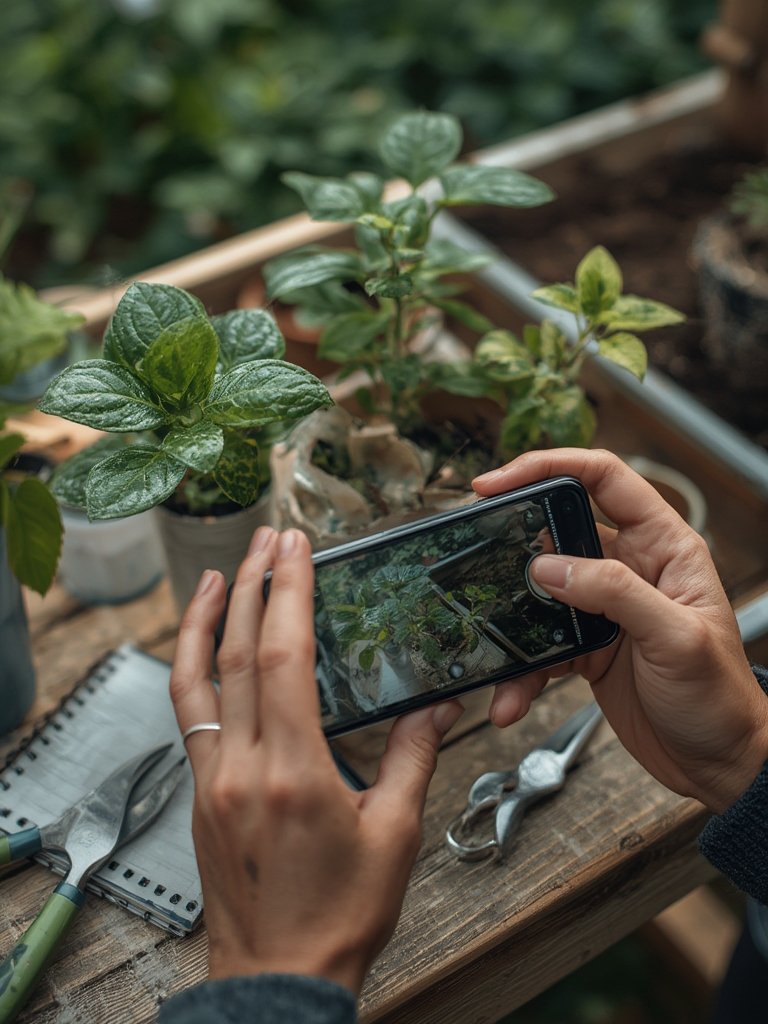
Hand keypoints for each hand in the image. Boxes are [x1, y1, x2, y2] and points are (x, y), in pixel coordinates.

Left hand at [169, 526, 462, 993]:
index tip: (295, 547)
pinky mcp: (201, 793)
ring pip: (196, 680)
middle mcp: (240, 767)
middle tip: (268, 539)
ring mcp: (211, 779)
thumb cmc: (338, 915)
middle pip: (238, 653)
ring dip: (208, 619)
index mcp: (293, 771)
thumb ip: (414, 759)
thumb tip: (439, 707)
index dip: (289, 591)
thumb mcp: (394, 834)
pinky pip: (191, 715)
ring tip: (223, 574)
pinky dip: (195, 669)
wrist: (278, 975)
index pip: (284, 656)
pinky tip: (208, 649)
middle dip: (254, 584)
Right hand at [473, 448, 767, 813]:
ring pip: (540, 591)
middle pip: (558, 529)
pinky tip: (512, 695)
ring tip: (489, 638)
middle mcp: (630, 568)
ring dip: (511, 617)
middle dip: (513, 538)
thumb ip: (615, 593)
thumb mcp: (676, 639)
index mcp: (663, 546)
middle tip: (474, 545)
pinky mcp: (586, 647)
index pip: (604, 479)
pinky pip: (540, 645)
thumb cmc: (721, 698)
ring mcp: (604, 608)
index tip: (499, 481)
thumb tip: (548, 566)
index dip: (550, 467)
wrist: (719, 763)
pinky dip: (521, 669)